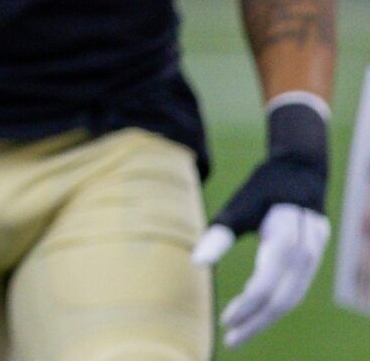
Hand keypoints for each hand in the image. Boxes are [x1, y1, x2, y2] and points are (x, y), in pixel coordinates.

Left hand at [191, 100, 329, 347]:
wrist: (299, 171)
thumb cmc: (262, 189)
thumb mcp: (238, 206)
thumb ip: (219, 234)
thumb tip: (196, 262)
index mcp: (286, 240)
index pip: (266, 285)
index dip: (247, 306)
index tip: (225, 320)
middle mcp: (306, 254)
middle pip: (283, 300)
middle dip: (257, 322)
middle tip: (232, 339)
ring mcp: (315, 259)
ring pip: (292, 298)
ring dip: (268, 318)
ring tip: (242, 331)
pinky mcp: (314, 261)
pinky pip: (297, 290)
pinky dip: (278, 305)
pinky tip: (258, 313)